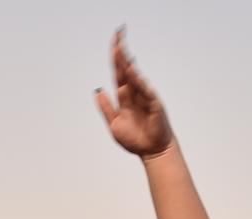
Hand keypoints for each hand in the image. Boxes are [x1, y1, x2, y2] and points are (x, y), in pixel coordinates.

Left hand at [95, 29, 173, 158]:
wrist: (151, 152)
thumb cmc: (136, 139)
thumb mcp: (114, 124)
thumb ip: (106, 108)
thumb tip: (98, 91)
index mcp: (124, 97)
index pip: (118, 73)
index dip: (115, 57)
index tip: (114, 40)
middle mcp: (134, 93)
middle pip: (126, 69)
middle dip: (121, 52)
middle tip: (118, 33)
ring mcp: (144, 96)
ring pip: (133, 75)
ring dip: (126, 62)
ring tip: (120, 47)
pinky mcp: (153, 103)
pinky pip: (144, 88)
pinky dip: (137, 79)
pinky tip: (130, 69)